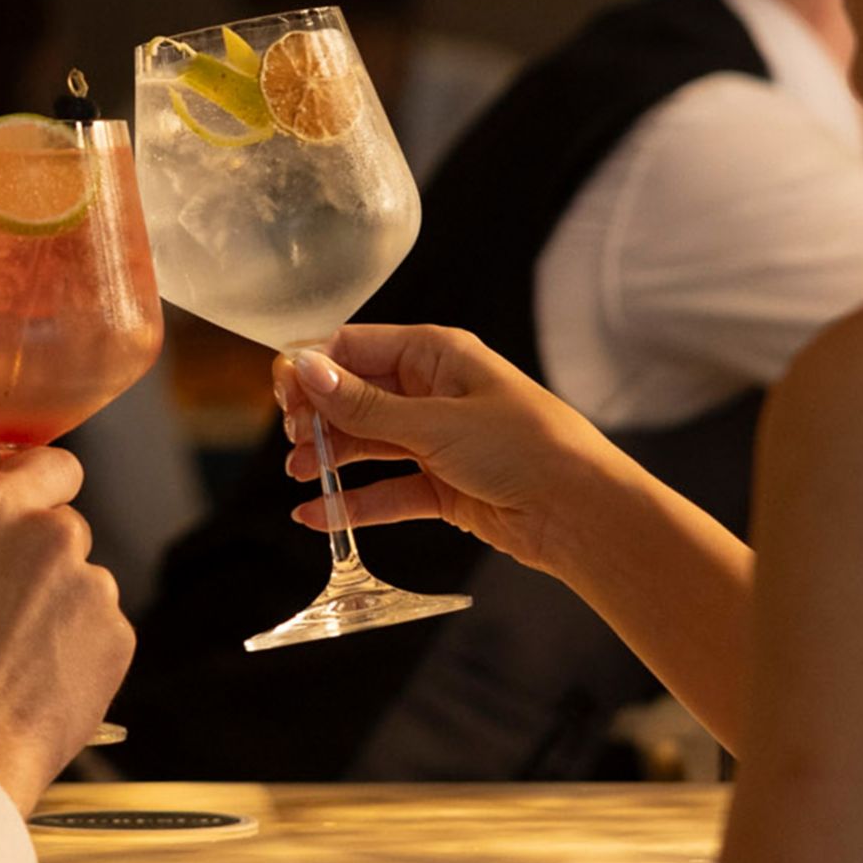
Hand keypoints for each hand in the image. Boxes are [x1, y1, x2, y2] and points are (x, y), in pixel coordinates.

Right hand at [0, 448, 132, 813]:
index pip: (51, 465)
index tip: (36, 505)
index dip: (43, 486)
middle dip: (41, 563)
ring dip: (60, 613)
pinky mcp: (118, 637)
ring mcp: (91, 586)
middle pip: (63, 532)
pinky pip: (100, 634)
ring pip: (82, 588)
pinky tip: (38, 686)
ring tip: (14, 664)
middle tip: (2, 613)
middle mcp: (50, 535)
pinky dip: (79, 654)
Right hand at [275, 324, 626, 573]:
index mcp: (437, 354)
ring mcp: (436, 440)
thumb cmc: (528, 448)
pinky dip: (352, 503)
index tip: (281, 396)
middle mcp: (433, 392)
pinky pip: (385, 490)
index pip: (355, 347)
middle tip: (292, 441)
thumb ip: (365, 405)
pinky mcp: (441, 486)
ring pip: (366, 443)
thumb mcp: (436, 423)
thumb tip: (306, 370)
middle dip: (318, 416)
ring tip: (299, 474)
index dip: (313, 368)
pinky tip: (316, 516)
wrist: (581, 513)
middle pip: (355, 396)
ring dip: (330, 458)